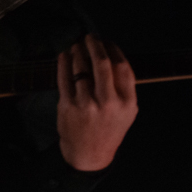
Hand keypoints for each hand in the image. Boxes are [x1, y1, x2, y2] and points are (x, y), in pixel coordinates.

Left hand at [56, 35, 138, 170]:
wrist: (89, 154)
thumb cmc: (109, 129)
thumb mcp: (128, 112)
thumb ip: (125, 87)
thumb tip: (113, 54)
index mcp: (126, 102)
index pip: (121, 66)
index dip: (113, 49)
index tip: (107, 42)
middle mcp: (108, 102)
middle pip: (102, 62)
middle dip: (94, 44)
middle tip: (89, 37)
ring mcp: (86, 104)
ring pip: (81, 67)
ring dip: (78, 51)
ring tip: (77, 46)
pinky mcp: (68, 106)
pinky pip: (64, 77)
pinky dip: (64, 62)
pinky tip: (65, 56)